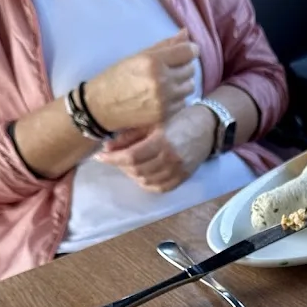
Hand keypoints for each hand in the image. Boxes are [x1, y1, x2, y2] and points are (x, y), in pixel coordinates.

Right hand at [83, 30, 197, 132]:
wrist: (101, 106)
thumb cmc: (117, 77)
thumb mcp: (138, 56)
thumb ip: (164, 45)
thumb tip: (186, 33)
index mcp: (154, 62)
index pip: (188, 52)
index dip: (190, 50)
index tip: (186, 51)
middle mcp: (162, 81)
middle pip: (191, 69)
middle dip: (184, 66)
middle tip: (170, 68)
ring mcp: (165, 100)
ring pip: (190, 87)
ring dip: (182, 83)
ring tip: (167, 82)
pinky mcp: (165, 116)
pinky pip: (183, 102)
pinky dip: (177, 98)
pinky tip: (163, 96)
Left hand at [97, 104, 215, 192]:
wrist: (207, 126)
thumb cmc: (178, 118)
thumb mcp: (152, 120)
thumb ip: (130, 135)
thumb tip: (107, 147)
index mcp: (162, 140)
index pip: (131, 156)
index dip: (112, 158)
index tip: (100, 156)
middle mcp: (171, 158)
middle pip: (136, 170)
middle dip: (120, 165)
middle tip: (113, 157)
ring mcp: (178, 170)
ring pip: (146, 180)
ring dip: (131, 174)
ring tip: (126, 164)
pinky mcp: (183, 177)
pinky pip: (160, 187)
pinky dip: (146, 183)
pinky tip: (140, 174)